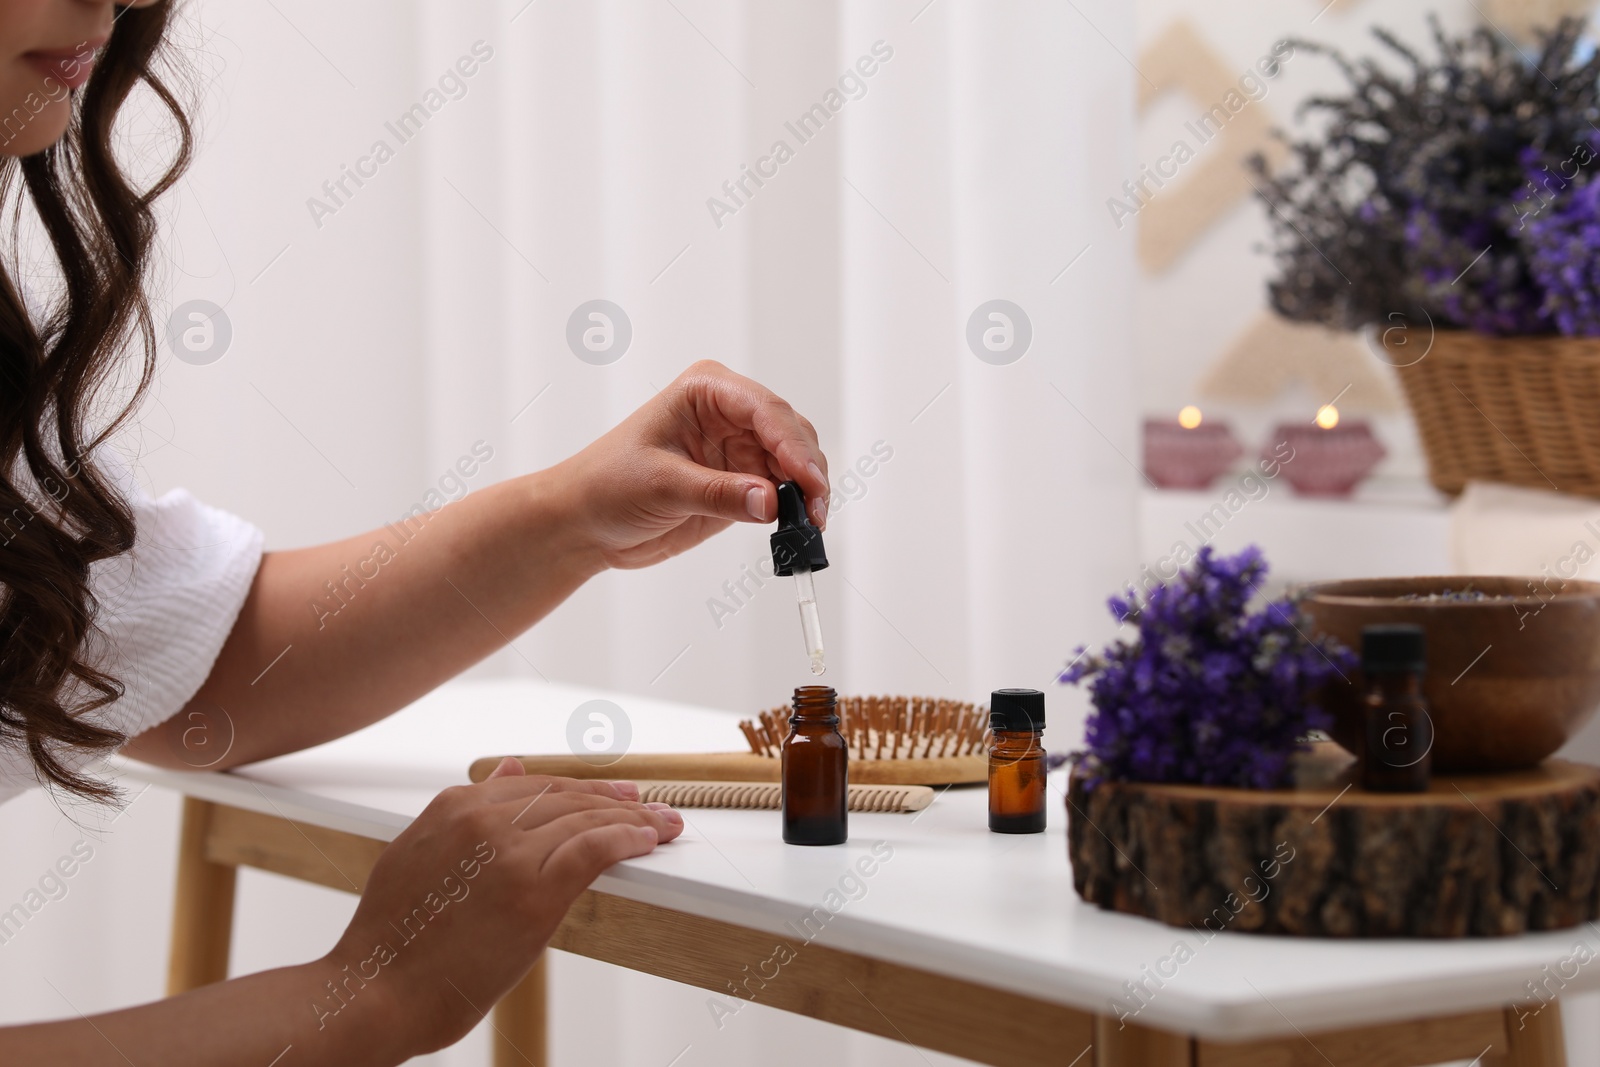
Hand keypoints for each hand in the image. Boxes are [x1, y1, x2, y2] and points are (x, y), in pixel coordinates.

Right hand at [327, 759, 681, 1055]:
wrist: (373, 993)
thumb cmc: (393, 939)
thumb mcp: (418, 854)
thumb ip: (465, 812)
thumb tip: (510, 765)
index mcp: (454, 806)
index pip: (534, 784)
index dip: (580, 787)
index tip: (612, 793)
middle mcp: (482, 818)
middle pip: (566, 796)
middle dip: (614, 799)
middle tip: (648, 805)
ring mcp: (510, 852)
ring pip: (585, 818)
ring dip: (633, 818)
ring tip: (664, 824)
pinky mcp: (534, 890)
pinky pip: (595, 848)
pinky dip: (628, 839)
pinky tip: (648, 841)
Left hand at [552, 360, 830, 568]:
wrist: (586, 522)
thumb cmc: (606, 486)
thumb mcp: (661, 486)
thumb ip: (719, 494)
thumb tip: (772, 502)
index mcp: (706, 390)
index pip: (764, 409)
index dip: (792, 444)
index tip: (808, 480)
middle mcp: (729, 412)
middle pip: (790, 432)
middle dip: (807, 469)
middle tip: (815, 509)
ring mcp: (738, 446)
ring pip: (794, 462)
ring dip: (807, 491)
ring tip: (810, 523)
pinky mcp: (742, 480)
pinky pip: (782, 490)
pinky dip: (795, 507)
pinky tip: (799, 526)